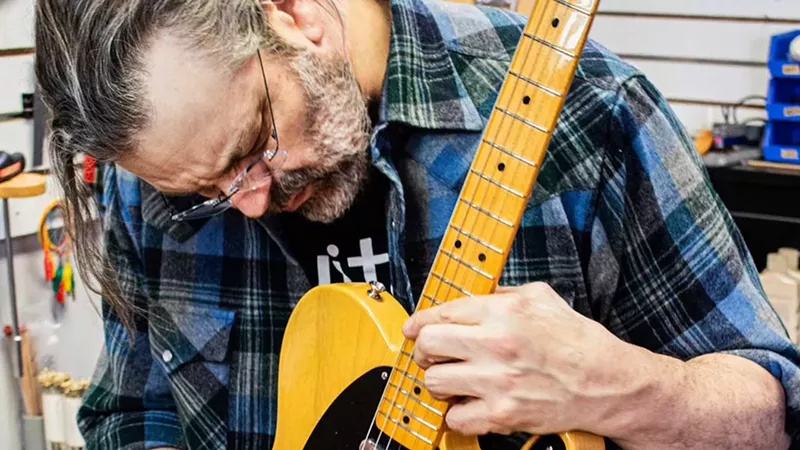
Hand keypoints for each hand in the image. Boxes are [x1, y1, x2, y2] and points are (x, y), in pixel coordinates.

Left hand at [403, 282, 640, 437]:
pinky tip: (472, 403)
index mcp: (503, 312)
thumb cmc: (576, 341)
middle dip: (424, 350)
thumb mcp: (540, 297)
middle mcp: (496, 344)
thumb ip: (501, 293)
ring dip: (439, 382)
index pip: (440, 313)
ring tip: (455, 380)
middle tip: (432, 354)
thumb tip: (469, 296)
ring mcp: (497, 382)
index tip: (414, 329)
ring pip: (434, 382)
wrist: (606, 382)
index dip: (420, 322)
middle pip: (427, 345)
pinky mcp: (502, 414)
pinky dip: (458, 413)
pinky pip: (455, 418)